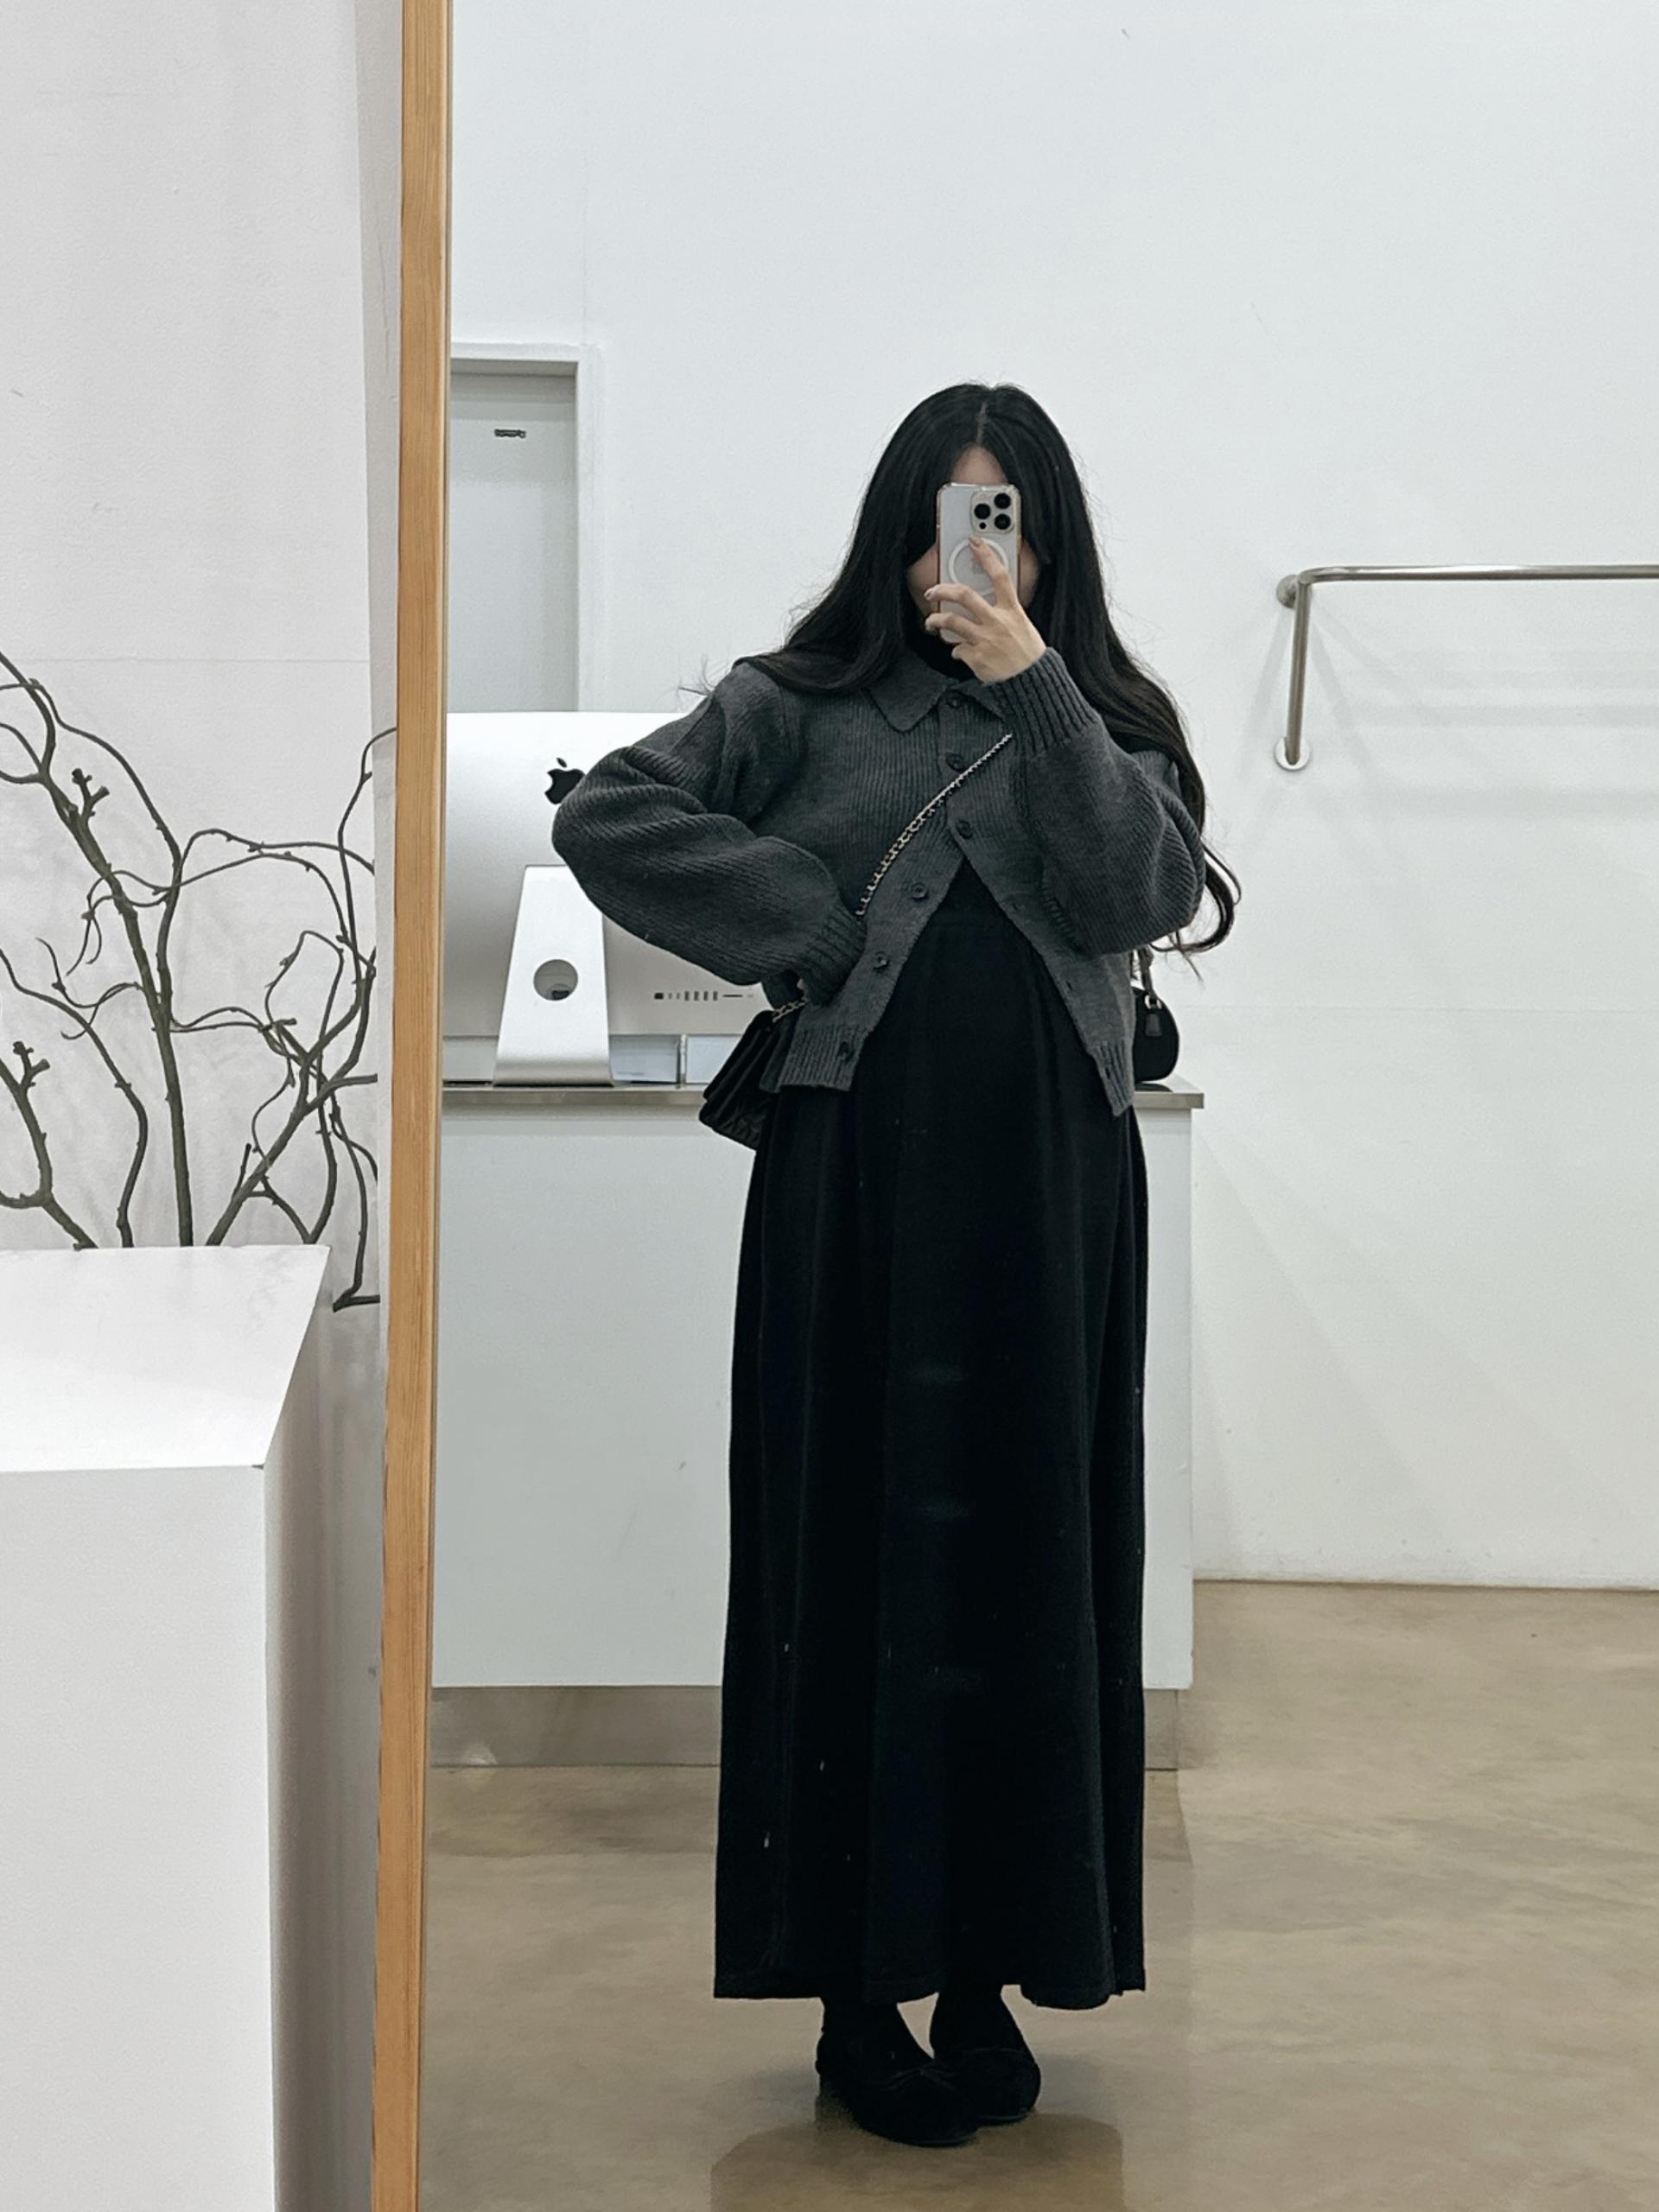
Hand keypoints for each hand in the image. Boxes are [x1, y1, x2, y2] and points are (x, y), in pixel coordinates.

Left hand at [923, 538, 1045, 681]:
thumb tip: (986, 609)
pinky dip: (957, 651)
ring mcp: (985, 639)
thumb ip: (1004, 614)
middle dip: (943, 589)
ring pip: (951, 621)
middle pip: (964, 595)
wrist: (1031, 682)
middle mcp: (997, 622)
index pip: (1000, 577)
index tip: (975, 543)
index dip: (987, 556)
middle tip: (933, 591)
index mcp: (1012, 611)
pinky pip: (958, 650)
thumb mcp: (1023, 626)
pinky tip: (961, 653)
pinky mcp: (976, 658)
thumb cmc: (1029, 655)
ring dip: (936, 620)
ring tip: (932, 622)